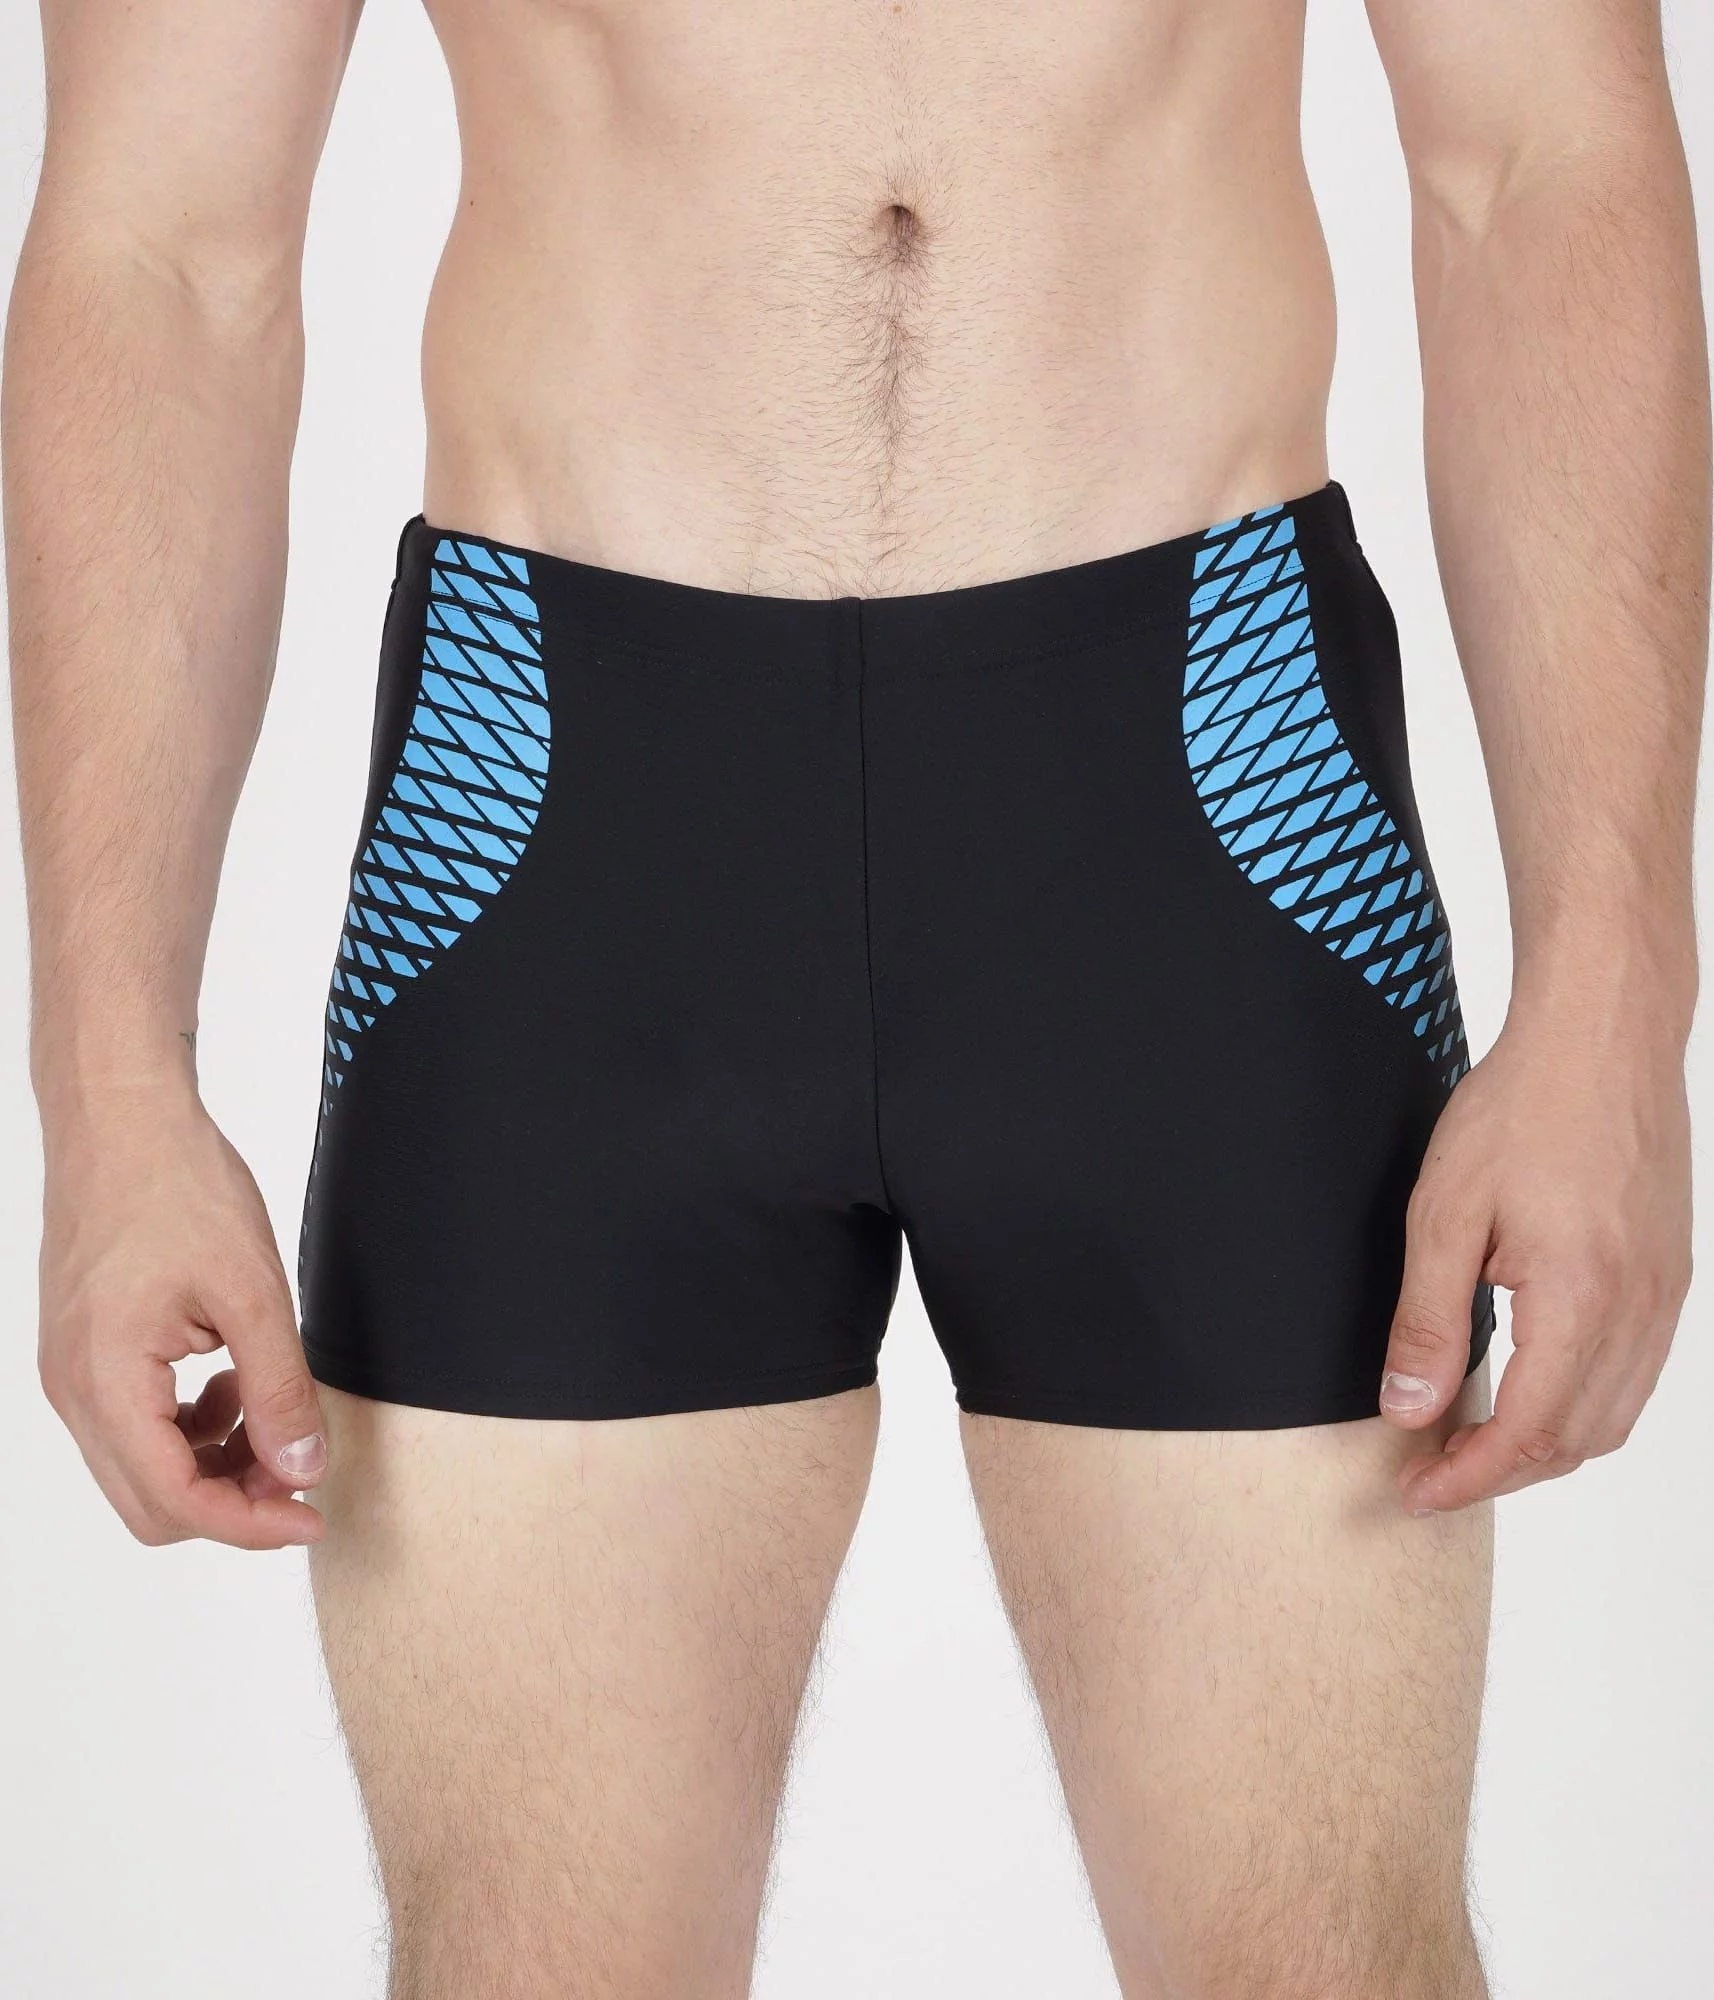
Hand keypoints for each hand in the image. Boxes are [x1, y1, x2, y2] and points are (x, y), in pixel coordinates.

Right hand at [37, 1083, 326, 1548]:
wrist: (121, 1120)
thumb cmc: (178, 1187)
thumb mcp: (253, 1291)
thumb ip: (279, 1388)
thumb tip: (303, 1468)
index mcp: (105, 1381)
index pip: (175, 1500)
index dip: (249, 1523)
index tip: (312, 1515)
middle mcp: (74, 1389)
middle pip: (151, 1503)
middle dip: (233, 1501)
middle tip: (301, 1470)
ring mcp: (72, 1372)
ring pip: (143, 1468)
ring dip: (214, 1463)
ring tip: (271, 1410)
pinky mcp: (84, 1352)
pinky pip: (135, 1426)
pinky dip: (190, 1426)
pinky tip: (234, 1381)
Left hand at [1377, 1013, 1691, 1511]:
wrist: (1602, 1038)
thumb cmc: (1521, 1109)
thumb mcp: (1444, 1213)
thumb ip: (1428, 1321)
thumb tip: (1409, 1409)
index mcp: (1581, 1300)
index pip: (1529, 1432)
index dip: (1469, 1477)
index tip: (1417, 1492)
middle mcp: (1639, 1309)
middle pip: (1579, 1439)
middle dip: (1505, 1471)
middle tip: (1433, 1472)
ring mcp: (1665, 1294)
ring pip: (1613, 1414)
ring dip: (1546, 1444)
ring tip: (1474, 1440)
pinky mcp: (1669, 1274)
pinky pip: (1635, 1372)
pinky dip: (1582, 1403)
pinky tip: (1531, 1388)